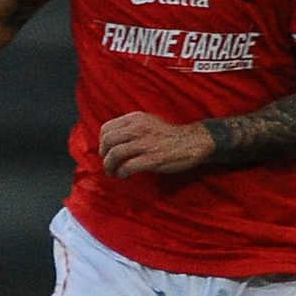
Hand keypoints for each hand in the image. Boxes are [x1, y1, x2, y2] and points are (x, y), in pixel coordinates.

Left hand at [99, 111, 215, 177]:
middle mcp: (138, 129)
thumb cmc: (169, 135)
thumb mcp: (148, 122)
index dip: (102, 142)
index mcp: (135, 119)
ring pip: (114, 154)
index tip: (106, 151)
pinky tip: (124, 176)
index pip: (106, 128)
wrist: (193, 142)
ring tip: (113, 173)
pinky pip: (127, 167)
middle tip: (108, 164)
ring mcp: (145, 144)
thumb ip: (131, 128)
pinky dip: (121, 173)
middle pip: (108, 141)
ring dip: (109, 166)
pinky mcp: (152, 159)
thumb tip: (113, 141)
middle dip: (103, 156)